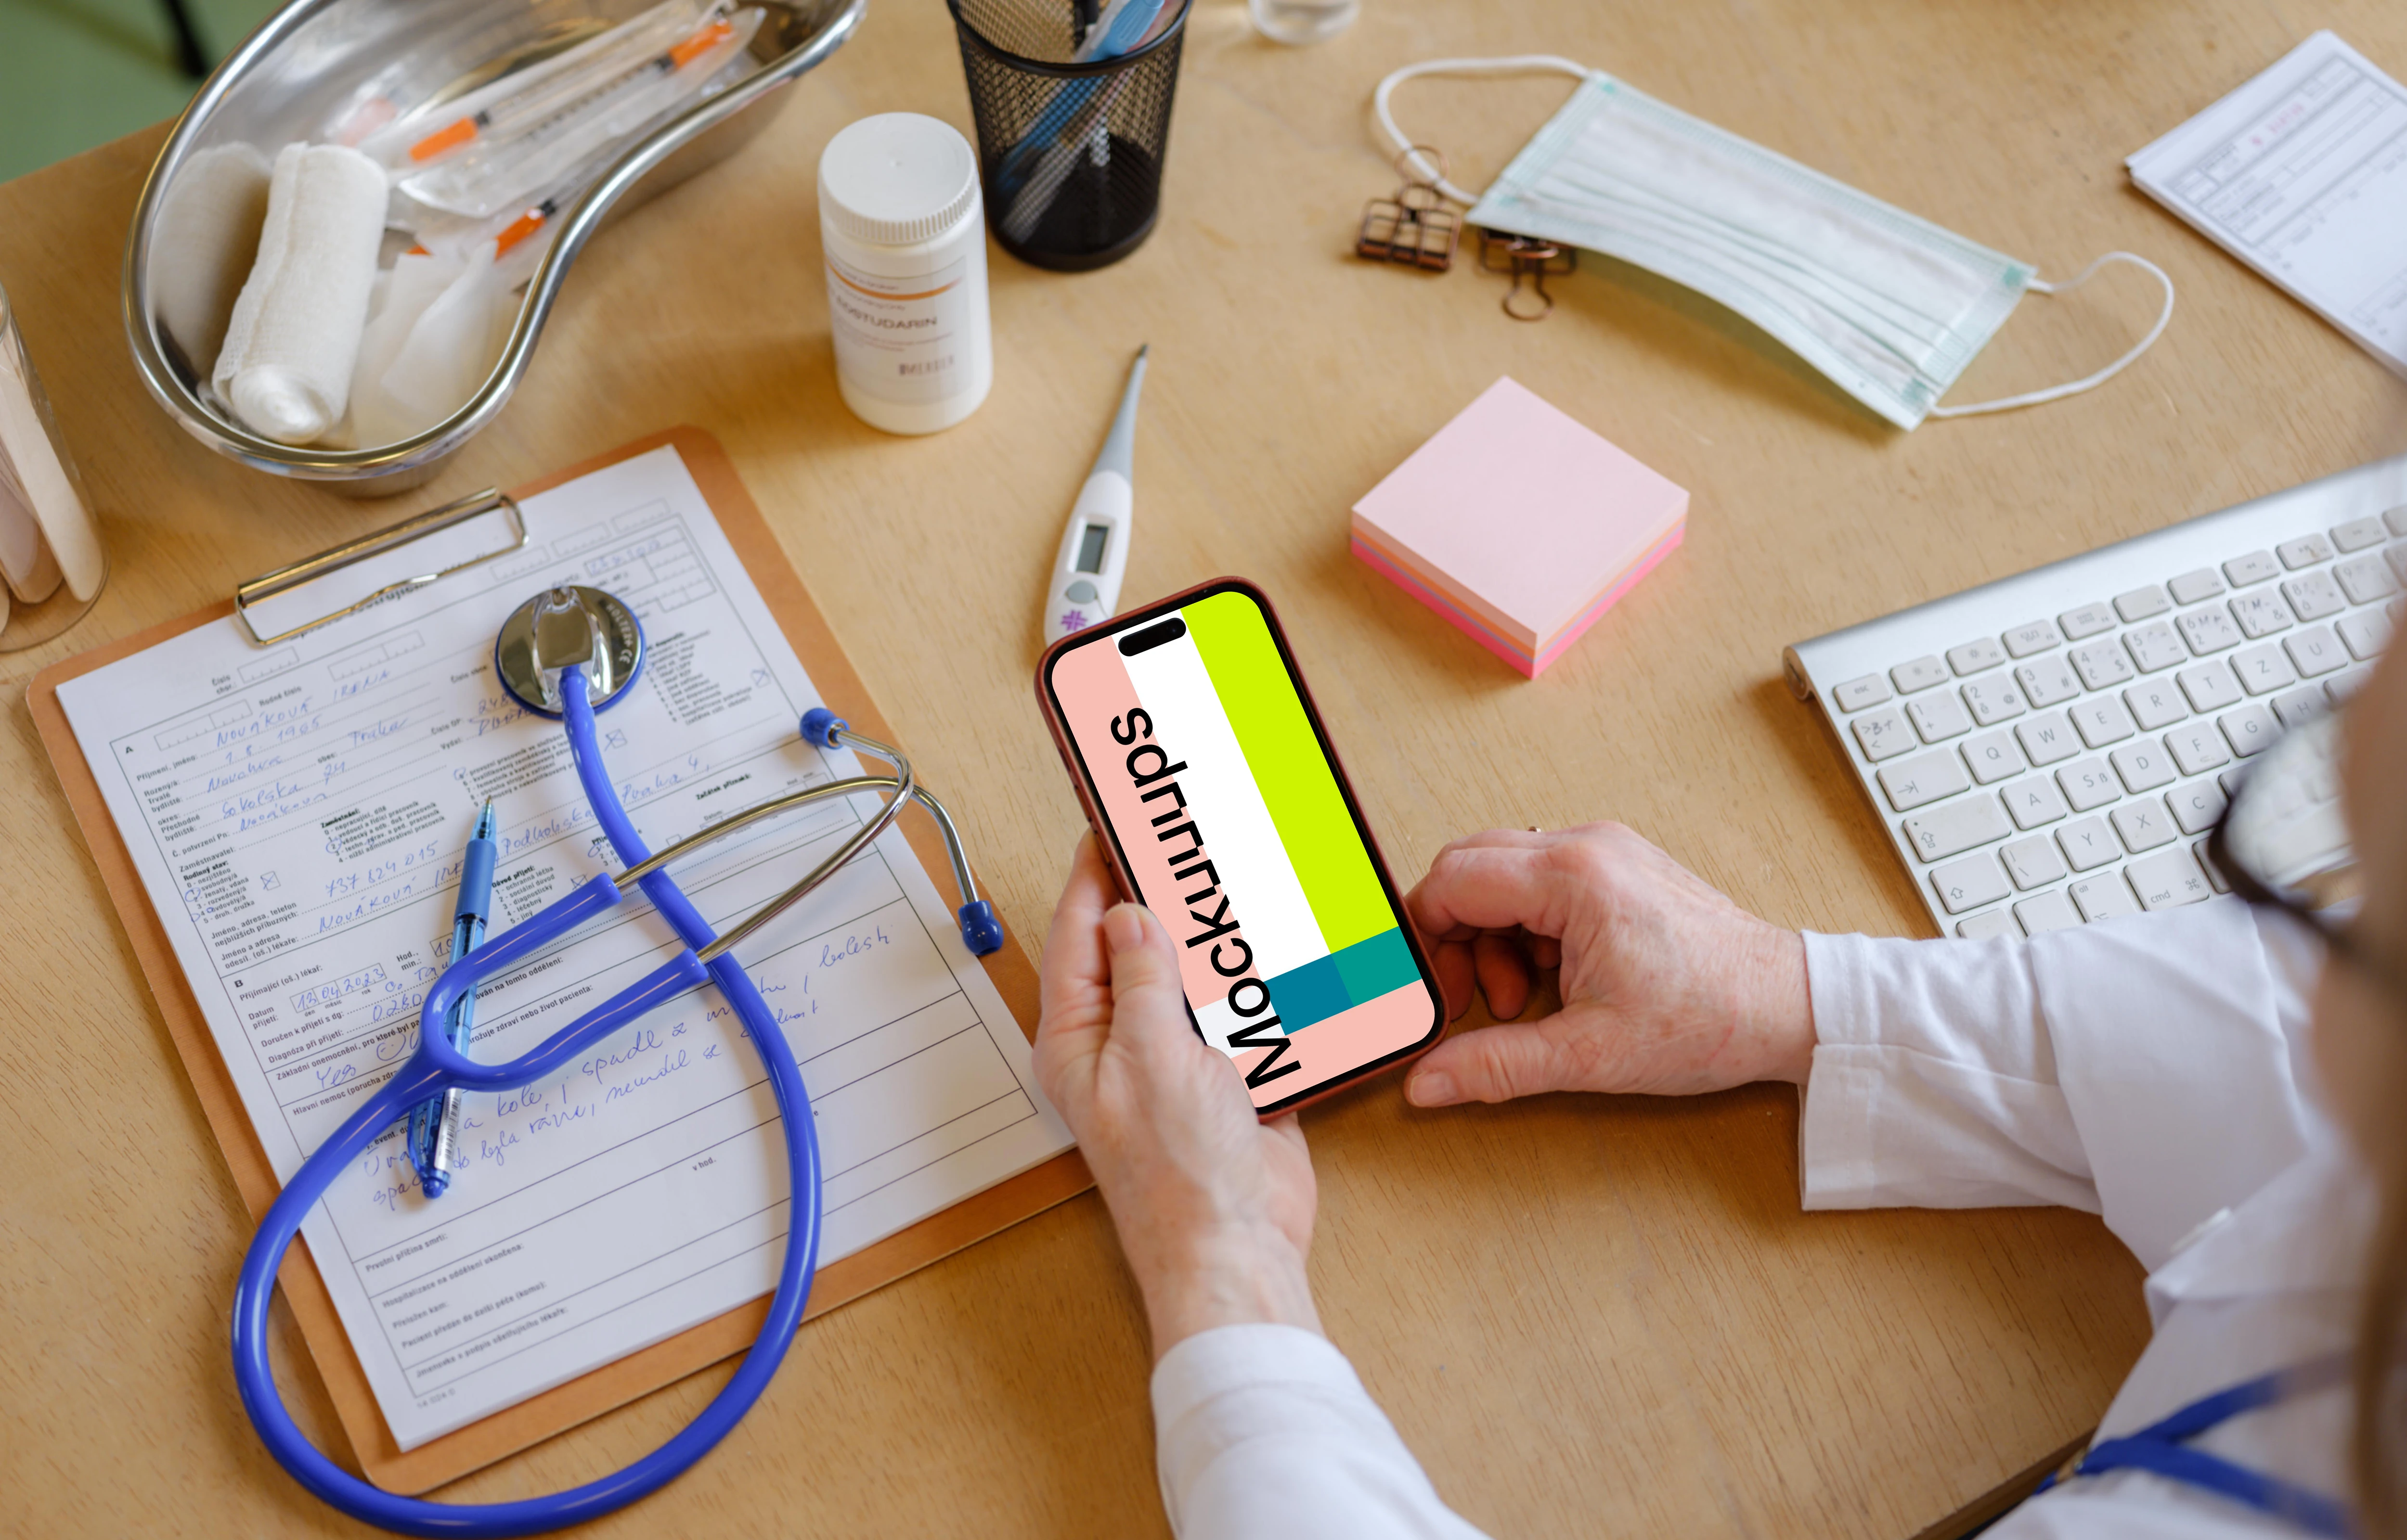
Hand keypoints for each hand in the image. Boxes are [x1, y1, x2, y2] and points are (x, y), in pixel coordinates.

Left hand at [1034, 833, 1321, 1357]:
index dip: (1092, 875)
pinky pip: (1236, 1010)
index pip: (1077, 935)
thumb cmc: (1177, 1175)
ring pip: (1186, 974)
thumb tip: (1127, 916)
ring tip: (1221, 874)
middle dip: (1154, 894)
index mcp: (1079, 1039)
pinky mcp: (1228, 1074)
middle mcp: (1121, 1044)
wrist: (1239, 1246)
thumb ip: (1142, 980)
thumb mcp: (1150, 1057)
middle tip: (1172, 836)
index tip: (1106, 822)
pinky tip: (1267, 942)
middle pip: (1132, 947)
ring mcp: (1176, 1058)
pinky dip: (1252, 978)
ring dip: (1208, 933)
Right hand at [1401, 823, 1812, 1105]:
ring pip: (1504, 876)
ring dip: (1495, 940)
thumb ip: (1497, 1064)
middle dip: (1456, 938)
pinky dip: (1530, 932)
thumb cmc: (1709, 1019)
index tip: (1433, 990)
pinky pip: (1542, 884)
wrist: (1787, 1006)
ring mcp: (1606, 853)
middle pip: (1471, 868)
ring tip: (1527, 1000)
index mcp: (1573, 878)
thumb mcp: (1589, 1054)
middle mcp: (1587, 847)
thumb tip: (1428, 1081)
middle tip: (1475, 1000)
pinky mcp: (1620, 870)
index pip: (1453, 880)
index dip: (1425, 937)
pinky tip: (1556, 981)